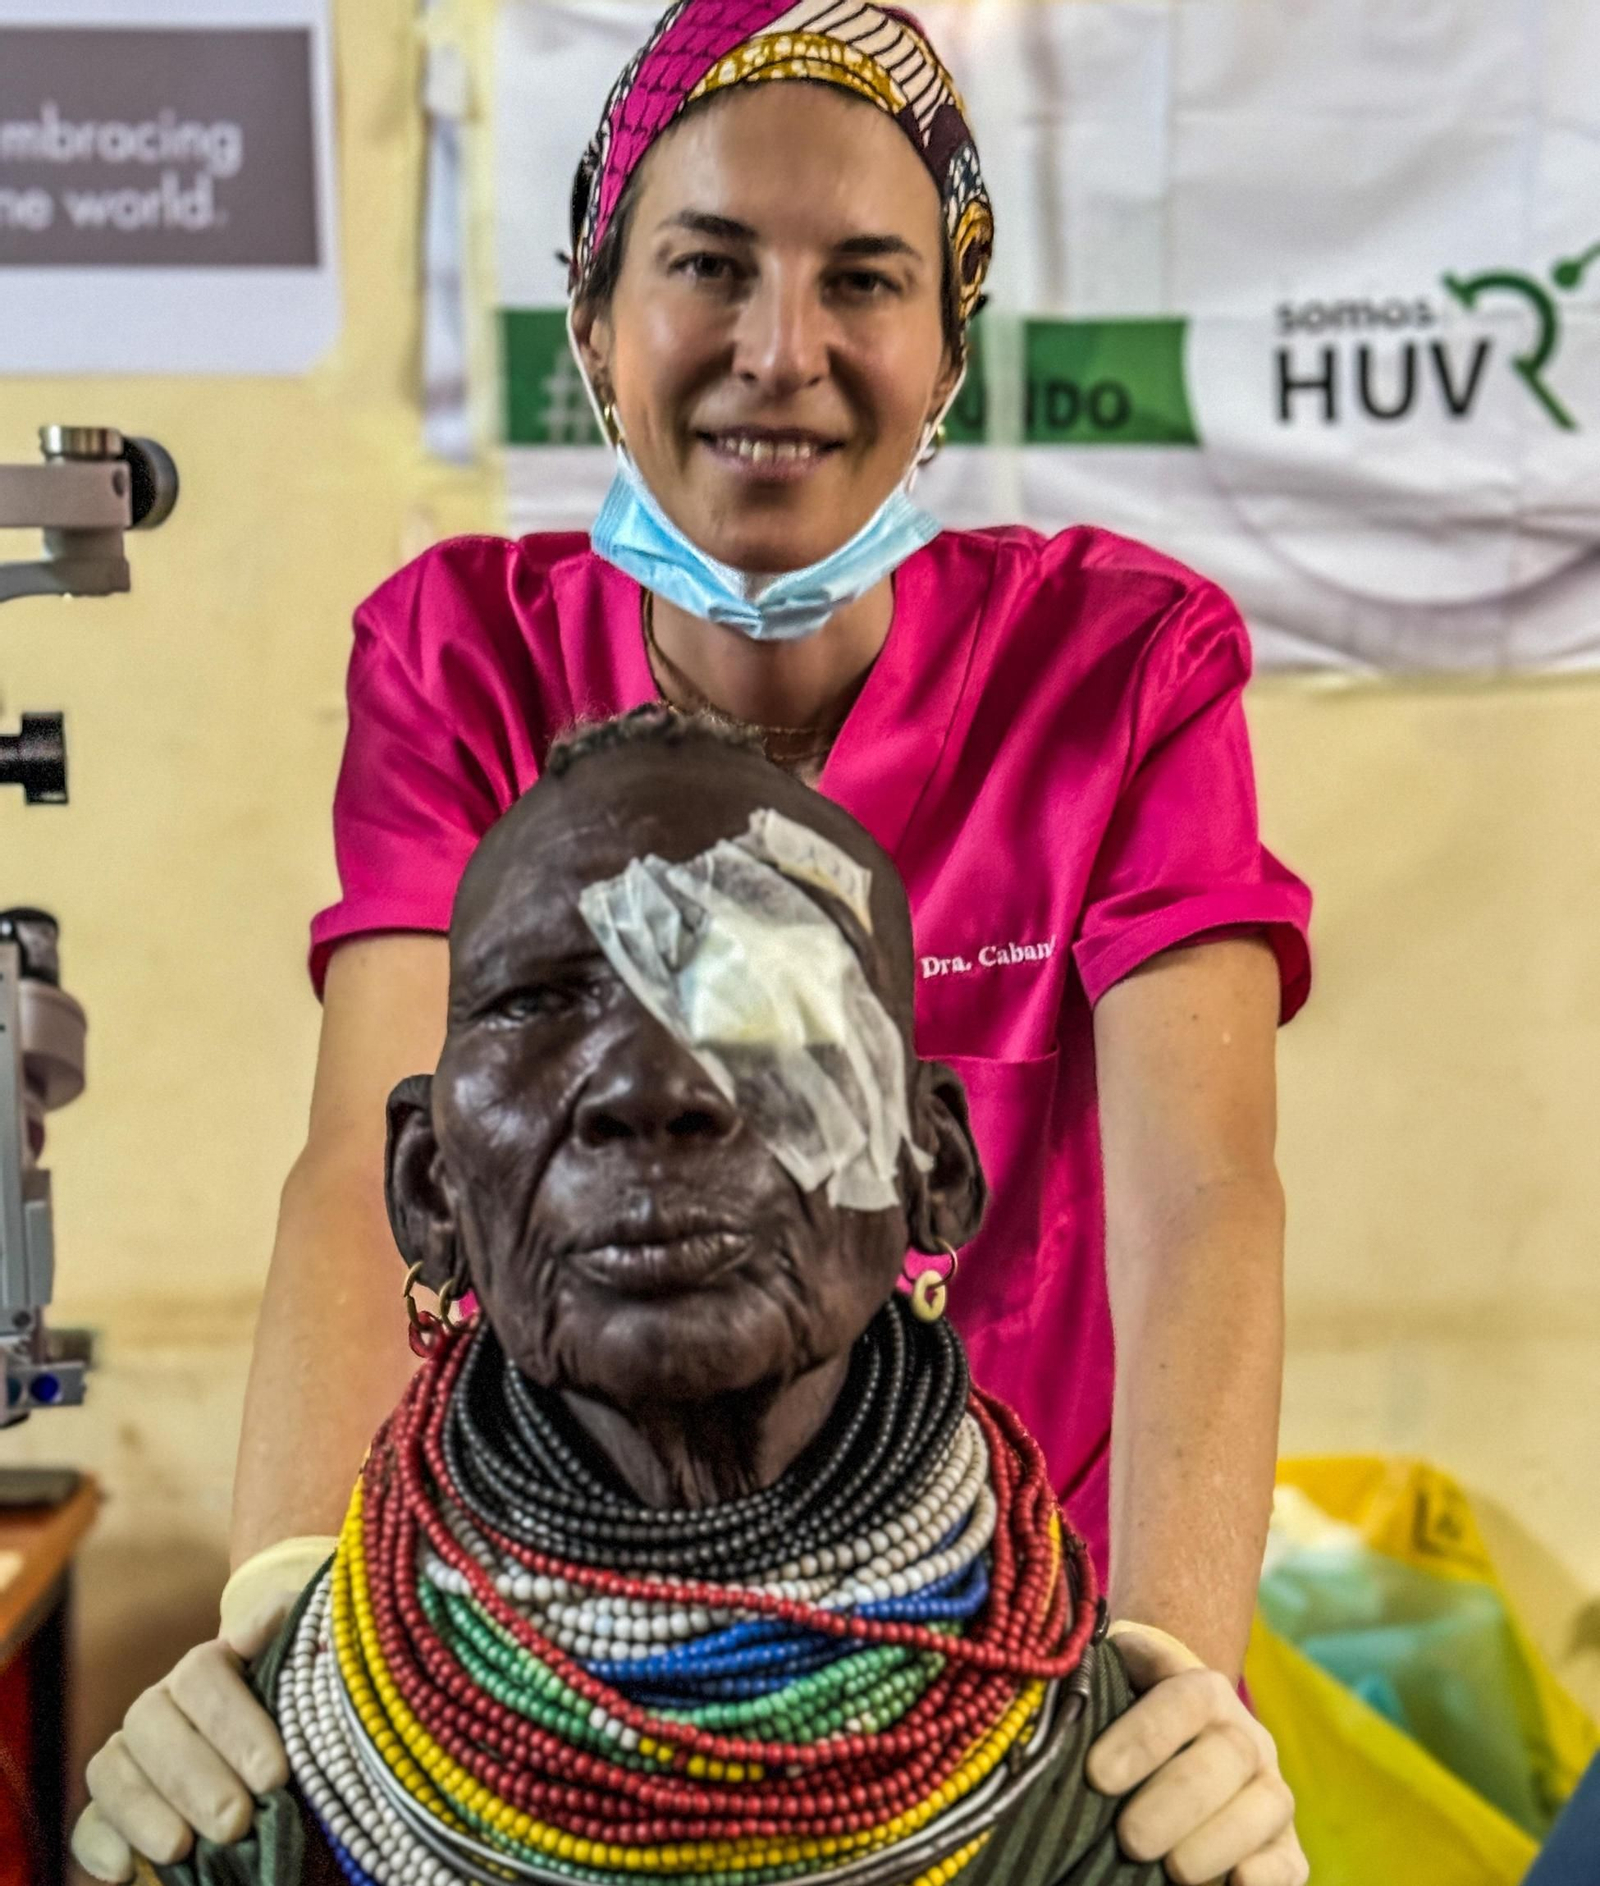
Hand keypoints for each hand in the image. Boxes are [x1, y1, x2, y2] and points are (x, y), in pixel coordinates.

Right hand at [71, 1534, 332, 1881]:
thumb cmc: (299, 1713)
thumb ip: (296, 1633)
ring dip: (147, 1812)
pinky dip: (100, 1845)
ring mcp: (127, 1758)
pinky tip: (123, 1871)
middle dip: (197, 1779)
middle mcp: (158, 1705)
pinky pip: (88, 1822)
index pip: (203, 1675)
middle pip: (154, 1727)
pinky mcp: (109, 1812)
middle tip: (237, 1823)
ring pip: (115, 1772)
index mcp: (206, 1666)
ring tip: (184, 1849)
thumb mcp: (308, 1670)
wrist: (277, 1765)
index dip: (236, 1725)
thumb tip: (268, 1620)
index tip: (275, 1776)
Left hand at [1086, 1622, 1307, 1885]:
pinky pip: (1289, 1861)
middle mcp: (1245, 1735)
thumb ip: (1093, 1688)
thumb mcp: (1111, 1684)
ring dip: (1216, 1843)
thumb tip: (1055, 1713)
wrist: (1179, 1730)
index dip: (1145, 1735)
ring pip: (1265, 1806)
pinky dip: (1267, 1878)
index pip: (1183, 1699)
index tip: (1098, 1775)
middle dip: (1176, 1802)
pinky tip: (1234, 1885)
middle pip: (1226, 1757)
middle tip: (1130, 1839)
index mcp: (1203, 1689)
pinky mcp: (1284, 1846)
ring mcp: (1270, 1790)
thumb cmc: (1125, 1712)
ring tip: (1171, 1871)